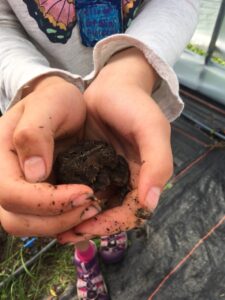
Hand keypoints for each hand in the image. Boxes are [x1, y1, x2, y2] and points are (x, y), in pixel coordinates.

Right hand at [0, 76, 100, 235]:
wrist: (60, 105)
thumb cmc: (54, 100)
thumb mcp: (49, 105)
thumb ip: (35, 133)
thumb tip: (33, 174)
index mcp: (0, 154)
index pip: (12, 193)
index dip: (48, 201)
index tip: (85, 192)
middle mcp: (4, 176)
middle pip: (15, 219)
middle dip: (57, 219)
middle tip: (91, 205)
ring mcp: (18, 188)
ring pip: (27, 226)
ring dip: (61, 224)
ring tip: (90, 207)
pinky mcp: (34, 195)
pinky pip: (42, 221)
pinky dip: (63, 221)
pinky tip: (84, 208)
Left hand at [58, 48, 172, 243]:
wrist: (111, 87)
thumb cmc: (133, 104)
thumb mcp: (150, 128)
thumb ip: (157, 162)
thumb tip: (150, 202)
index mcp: (145, 176)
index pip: (133, 211)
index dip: (113, 223)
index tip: (87, 225)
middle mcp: (128, 181)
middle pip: (114, 215)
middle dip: (92, 227)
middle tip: (64, 235)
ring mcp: (109, 176)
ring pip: (98, 208)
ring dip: (80, 221)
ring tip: (57, 229)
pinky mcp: (92, 169)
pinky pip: (84, 192)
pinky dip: (73, 203)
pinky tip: (57, 206)